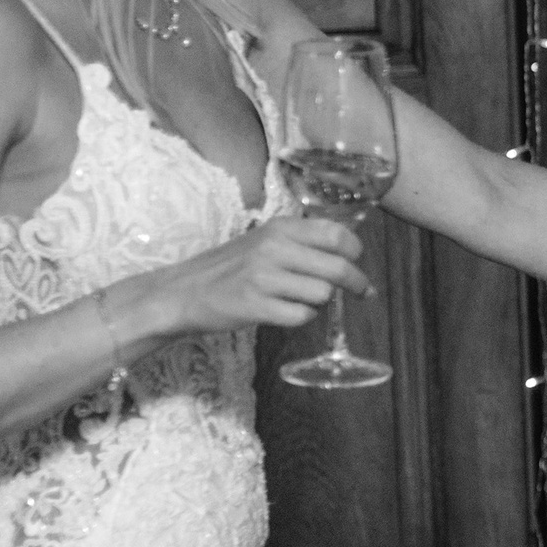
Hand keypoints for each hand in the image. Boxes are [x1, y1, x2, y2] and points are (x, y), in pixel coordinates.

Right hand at [147, 216, 372, 334]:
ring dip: (321, 302)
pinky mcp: (256, 306)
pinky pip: (302, 316)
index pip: (337, 233)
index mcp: (280, 228)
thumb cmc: (229, 267)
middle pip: (338, 267)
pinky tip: (287, 312)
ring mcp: (264, 278)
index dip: (355, 250)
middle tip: (362, 292)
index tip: (357, 261)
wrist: (183, 292)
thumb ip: (301, 243)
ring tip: (303, 300)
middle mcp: (274, 248)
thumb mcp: (264, 241)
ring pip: (322, 294)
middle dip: (357, 283)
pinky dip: (302, 318)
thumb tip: (349, 257)